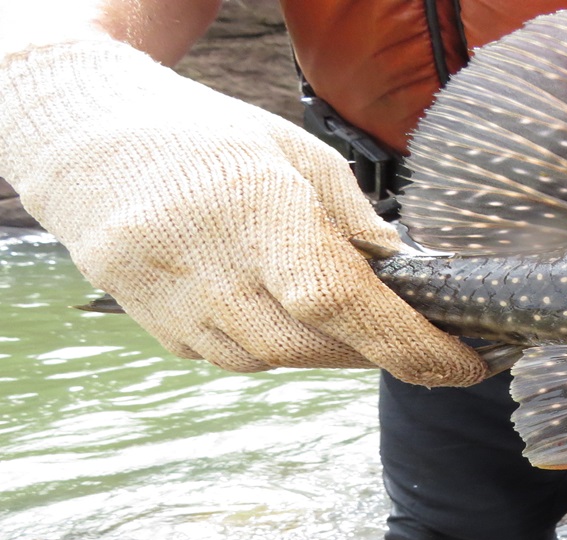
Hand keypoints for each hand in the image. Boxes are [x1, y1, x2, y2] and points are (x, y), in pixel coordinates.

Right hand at [0, 41, 485, 385]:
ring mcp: (178, 309)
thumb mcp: (301, 156)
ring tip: (335, 301)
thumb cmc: (211, 139)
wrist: (90, 143)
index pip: (343, 304)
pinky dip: (276, 340)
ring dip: (326, 343)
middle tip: (417, 328)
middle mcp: (213, 273)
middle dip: (379, 345)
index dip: (413, 344)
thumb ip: (356, 222)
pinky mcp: (162, 332)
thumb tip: (411, 277)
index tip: (467, 364)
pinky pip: (240, 358)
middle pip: (320, 347)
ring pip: (280, 361)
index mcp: (257, 216)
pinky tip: (275, 301)